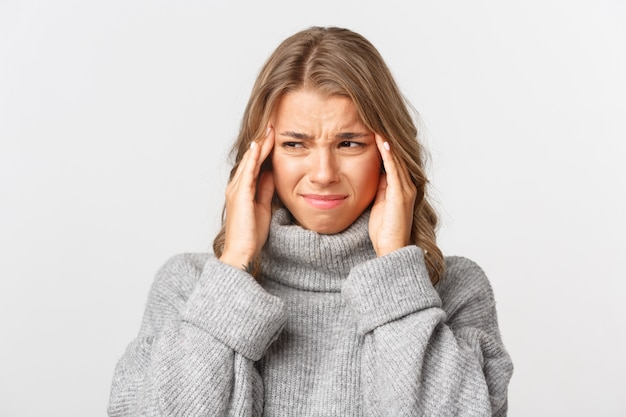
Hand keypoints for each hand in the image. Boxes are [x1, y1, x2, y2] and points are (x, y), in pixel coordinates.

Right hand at [219, 126, 274, 269]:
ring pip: (249, 162)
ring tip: (268, 130)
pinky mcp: (240, 196)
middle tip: (272, 125)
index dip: (264, 150)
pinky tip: (258, 147)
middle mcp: (236, 187)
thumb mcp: (264, 207)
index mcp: (242, 190)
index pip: (255, 164)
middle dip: (262, 142)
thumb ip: (266, 190)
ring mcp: (236, 190)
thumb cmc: (251, 235)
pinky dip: (252, 159)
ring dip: (259, 145)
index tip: (274, 136)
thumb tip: (273, 174)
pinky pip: (247, 173)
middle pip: (251, 159)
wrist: (242, 252)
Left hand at [369, 134, 416, 256]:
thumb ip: (379, 186)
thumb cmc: (384, 230)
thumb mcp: (379, 201)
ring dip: (387, 139)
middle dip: (386, 135)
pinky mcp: (401, 194)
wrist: (391, 250)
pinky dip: (388, 154)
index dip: (383, 141)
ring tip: (377, 122)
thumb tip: (373, 169)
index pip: (392, 157)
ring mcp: (405, 189)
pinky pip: (394, 169)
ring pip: (396, 158)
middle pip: (396, 153)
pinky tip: (382, 141)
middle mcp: (407, 184)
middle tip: (375, 116)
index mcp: (400, 186)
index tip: (372, 124)